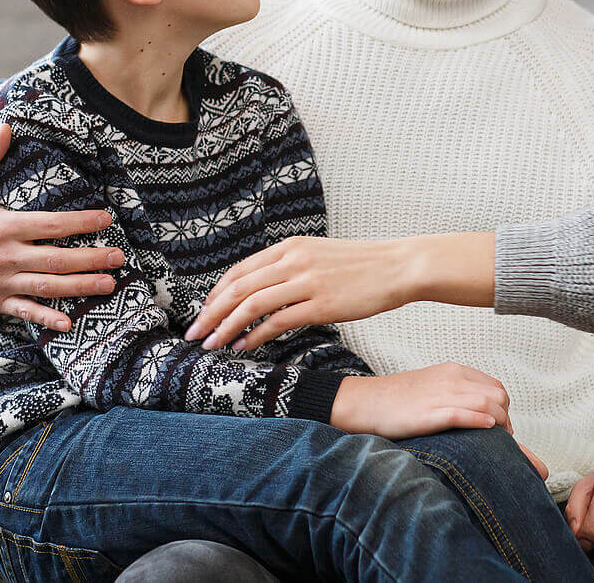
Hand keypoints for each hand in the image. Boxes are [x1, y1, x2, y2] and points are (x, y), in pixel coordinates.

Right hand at [0, 123, 122, 331]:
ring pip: (48, 286)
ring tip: (110, 284)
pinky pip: (26, 311)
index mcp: (4, 226)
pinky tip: (70, 322)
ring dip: (80, 287)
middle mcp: (5, 256)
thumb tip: (7, 124)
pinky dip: (47, 318)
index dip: (80, 222)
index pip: (50, 225)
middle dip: (91, 258)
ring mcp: (2, 282)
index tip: (106, 219)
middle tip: (119, 257)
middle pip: (56, 258)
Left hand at [187, 236, 408, 348]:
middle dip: (211, 313)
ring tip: (212, 345)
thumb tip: (260, 289)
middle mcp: (294, 260)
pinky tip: (244, 347)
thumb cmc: (360, 266)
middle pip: (238, 288)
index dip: (216, 294)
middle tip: (194, 333)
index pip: (240, 270)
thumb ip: (289, 266)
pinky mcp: (322, 304)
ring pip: (252, 305)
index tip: (205, 313)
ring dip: (227, 327)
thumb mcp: (318, 254)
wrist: (398, 267)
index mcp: (290, 246)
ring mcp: (307, 282)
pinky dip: (256, 336)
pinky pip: (278, 322)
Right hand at [329, 363, 514, 439]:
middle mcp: (452, 379)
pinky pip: (464, 414)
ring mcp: (441, 394)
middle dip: (506, 418)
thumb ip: (456, 392)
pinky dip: (481, 421)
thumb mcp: (432, 386)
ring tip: (498, 442)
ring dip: (500, 424)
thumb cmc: (396, 400)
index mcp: (454, 371)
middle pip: (498, 396)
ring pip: (488, 404)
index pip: (496, 387)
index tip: (500, 425)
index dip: (503, 407)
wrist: (365, 402)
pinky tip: (486, 429)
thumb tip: (479, 410)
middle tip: (502, 438)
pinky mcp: (430, 413)